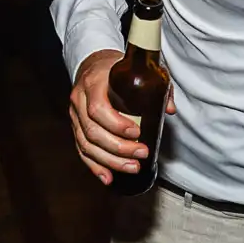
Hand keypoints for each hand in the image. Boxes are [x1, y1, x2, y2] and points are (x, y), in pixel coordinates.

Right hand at [67, 48, 173, 185]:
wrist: (93, 65)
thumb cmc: (117, 68)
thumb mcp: (140, 70)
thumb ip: (157, 87)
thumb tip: (169, 109)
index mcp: (93, 83)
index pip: (98, 109)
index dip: (116, 124)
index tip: (137, 133)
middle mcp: (79, 100)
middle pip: (92, 131)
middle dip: (118, 148)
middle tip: (141, 154)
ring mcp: (75, 115)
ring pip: (86, 144)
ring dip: (110, 161)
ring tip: (132, 167)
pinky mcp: (75, 127)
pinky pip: (82, 150)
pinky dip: (95, 166)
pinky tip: (108, 177)